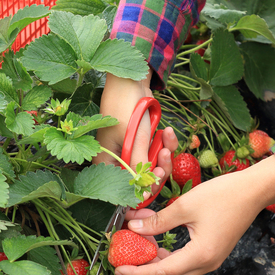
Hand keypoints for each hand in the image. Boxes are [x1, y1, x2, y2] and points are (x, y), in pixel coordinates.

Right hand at [94, 73, 177, 196]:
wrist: (131, 81)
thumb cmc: (125, 109)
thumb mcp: (133, 140)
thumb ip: (139, 166)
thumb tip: (145, 193)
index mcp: (107, 163)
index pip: (123, 188)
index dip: (141, 190)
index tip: (155, 182)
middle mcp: (118, 160)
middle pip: (141, 178)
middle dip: (156, 169)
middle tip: (164, 161)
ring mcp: (132, 150)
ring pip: (153, 164)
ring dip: (164, 154)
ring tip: (166, 141)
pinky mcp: (143, 141)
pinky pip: (157, 150)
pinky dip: (166, 142)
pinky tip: (167, 131)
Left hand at [114, 156, 274, 274]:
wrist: (254, 191)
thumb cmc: (223, 195)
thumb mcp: (185, 205)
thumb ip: (158, 221)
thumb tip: (132, 228)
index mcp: (200, 255)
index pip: (161, 273)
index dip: (137, 273)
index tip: (117, 267)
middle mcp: (206, 265)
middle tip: (121, 268)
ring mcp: (210, 261)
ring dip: (154, 269)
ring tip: (134, 254)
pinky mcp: (211, 254)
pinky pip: (184, 265)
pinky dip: (166, 261)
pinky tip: (154, 247)